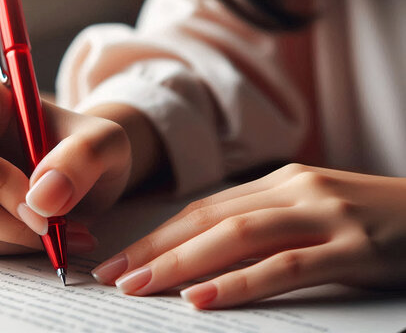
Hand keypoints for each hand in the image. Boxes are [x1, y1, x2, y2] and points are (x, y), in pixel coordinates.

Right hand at [0, 71, 133, 254]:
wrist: (75, 169)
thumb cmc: (86, 147)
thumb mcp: (107, 142)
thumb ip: (84, 158)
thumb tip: (40, 199)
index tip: (41, 201)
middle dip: (6, 223)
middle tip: (53, 224)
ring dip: (11, 239)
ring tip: (57, 229)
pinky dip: (3, 247)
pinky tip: (33, 232)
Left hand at [91, 163, 405, 307]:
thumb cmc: (371, 220)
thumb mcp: (311, 213)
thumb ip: (264, 227)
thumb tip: (205, 257)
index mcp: (278, 183)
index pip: (202, 209)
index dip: (156, 234)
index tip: (120, 258)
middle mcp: (293, 190)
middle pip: (207, 220)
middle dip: (153, 249)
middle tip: (111, 275)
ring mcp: (324, 214)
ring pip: (236, 237)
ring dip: (180, 263)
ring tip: (139, 286)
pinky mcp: (353, 246)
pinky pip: (286, 265)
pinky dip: (241, 282)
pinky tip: (203, 299)